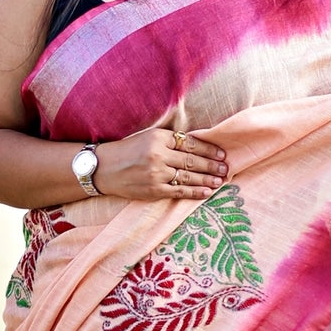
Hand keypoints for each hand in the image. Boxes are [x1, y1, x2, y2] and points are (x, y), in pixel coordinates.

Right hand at [94, 127, 227, 200]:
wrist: (104, 169)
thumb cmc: (128, 151)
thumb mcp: (148, 137)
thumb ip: (170, 141)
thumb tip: (198, 146)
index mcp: (158, 138)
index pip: (190, 143)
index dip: (209, 149)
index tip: (221, 153)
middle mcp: (158, 155)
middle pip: (192, 160)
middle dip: (212, 165)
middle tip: (226, 168)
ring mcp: (156, 174)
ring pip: (188, 176)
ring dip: (207, 179)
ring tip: (221, 180)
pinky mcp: (153, 190)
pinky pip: (179, 192)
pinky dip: (195, 192)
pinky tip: (207, 192)